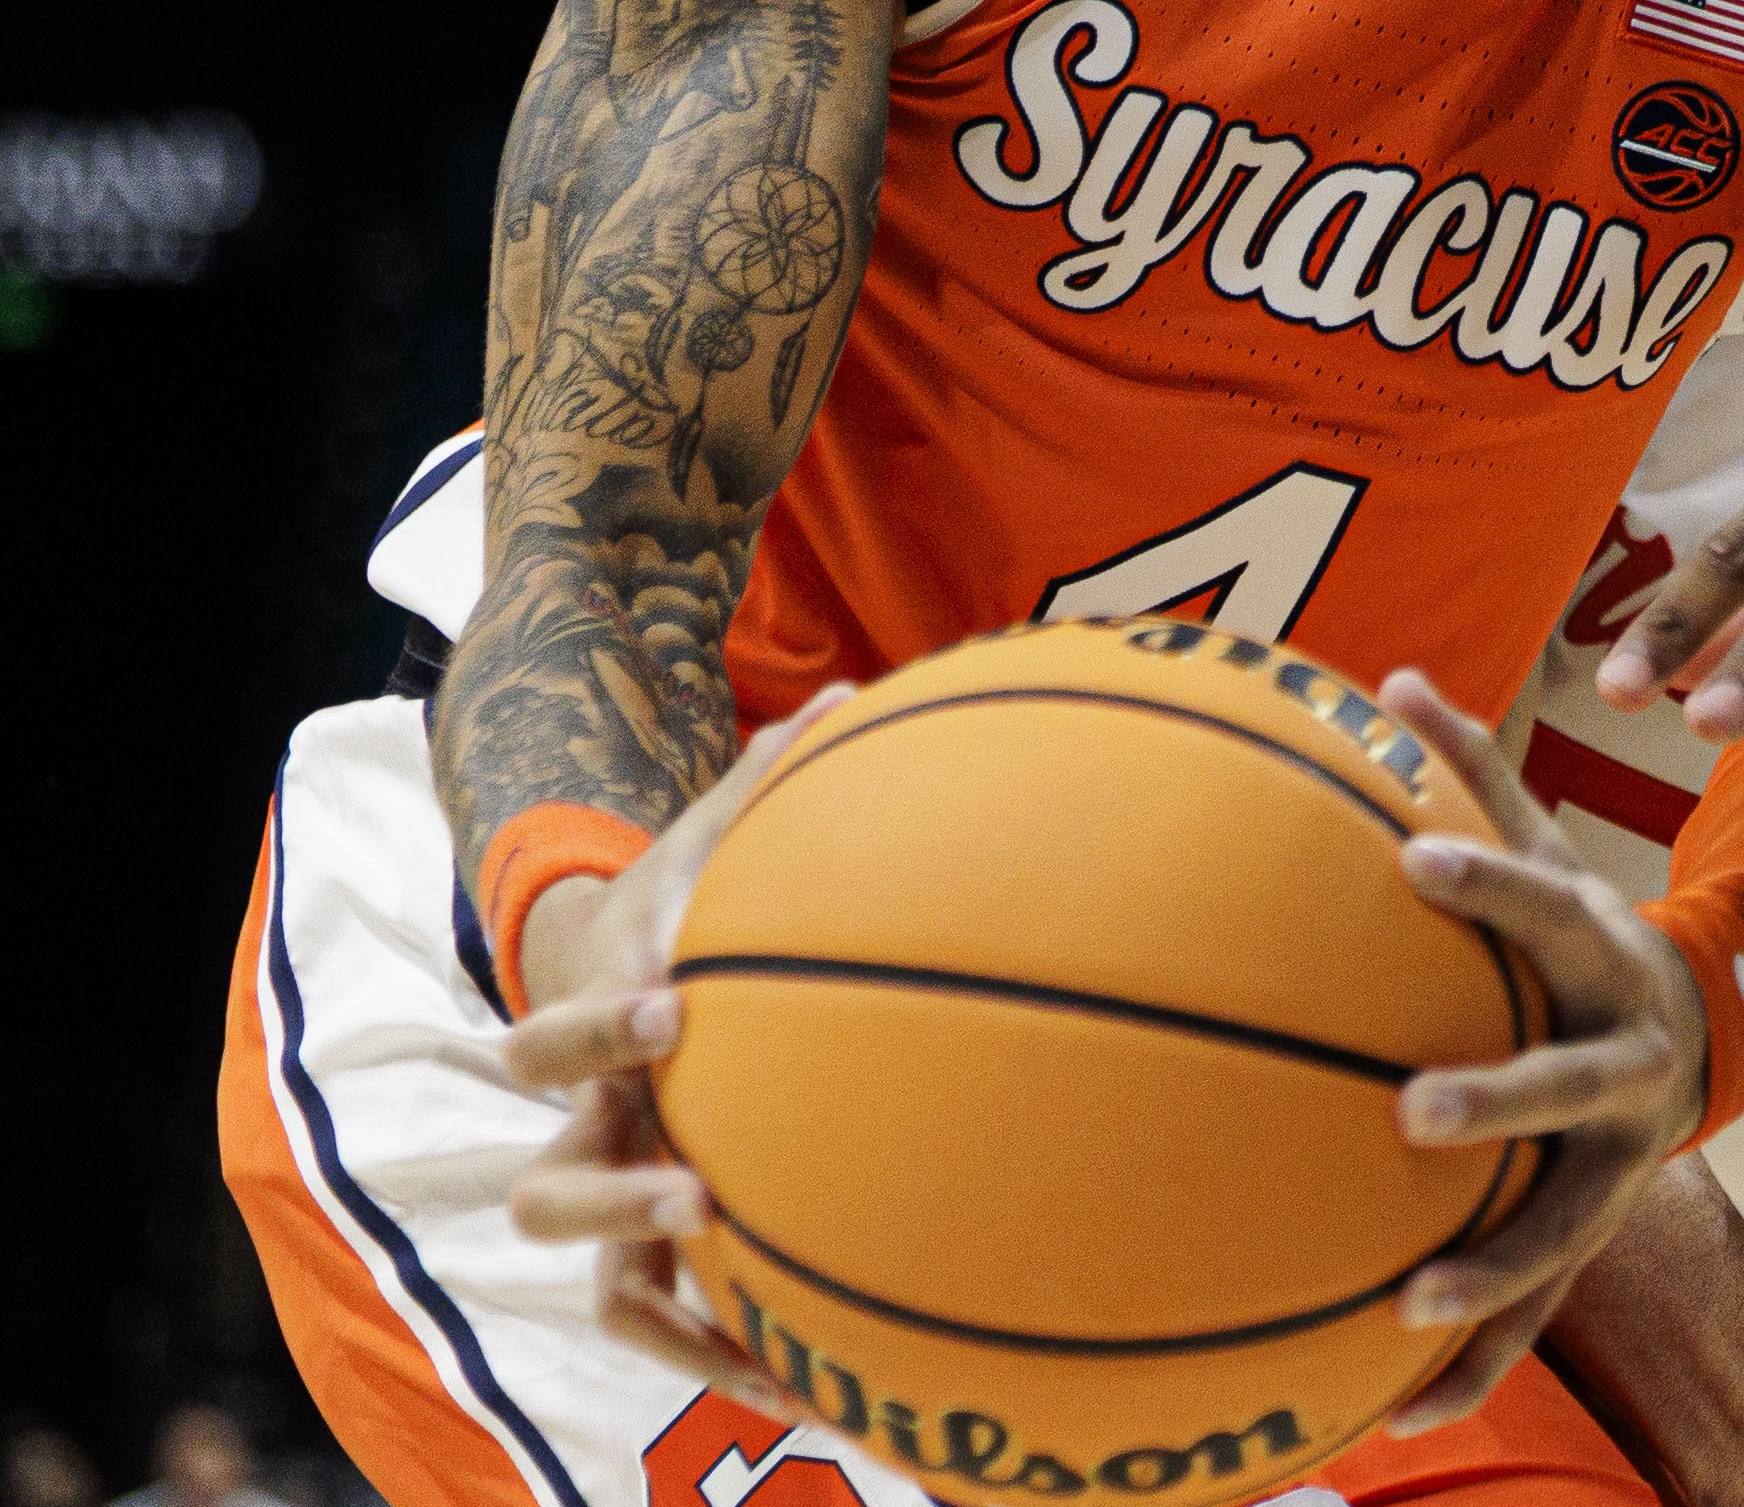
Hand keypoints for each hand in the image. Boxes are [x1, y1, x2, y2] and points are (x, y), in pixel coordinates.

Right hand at [499, 685, 853, 1422]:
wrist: (619, 960)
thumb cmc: (686, 892)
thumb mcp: (711, 834)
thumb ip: (771, 780)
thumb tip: (855, 696)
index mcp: (603, 1024)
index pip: (565, 1034)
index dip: (608, 1024)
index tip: (676, 1003)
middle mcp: (591, 1125)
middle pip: (551, 1189)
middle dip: (618, 1193)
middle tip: (701, 1193)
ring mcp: (619, 1192)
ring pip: (604, 1285)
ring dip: (677, 1319)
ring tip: (760, 1356)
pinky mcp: (658, 1241)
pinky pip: (673, 1320)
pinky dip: (727, 1355)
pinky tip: (813, 1385)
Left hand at [1374, 668, 1709, 1434]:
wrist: (1697, 1044)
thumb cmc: (1577, 936)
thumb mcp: (1547, 853)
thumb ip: (1471, 774)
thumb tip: (1389, 679)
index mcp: (1597, 956)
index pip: (1538, 905)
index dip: (1481, 880)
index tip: (1406, 857)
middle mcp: (1619, 1066)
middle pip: (1565, 1085)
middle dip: (1497, 1099)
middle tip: (1409, 1111)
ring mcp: (1615, 1164)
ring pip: (1564, 1229)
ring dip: (1493, 1270)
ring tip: (1410, 1304)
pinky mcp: (1593, 1237)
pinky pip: (1536, 1314)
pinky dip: (1472, 1368)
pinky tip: (1400, 1421)